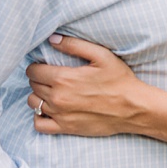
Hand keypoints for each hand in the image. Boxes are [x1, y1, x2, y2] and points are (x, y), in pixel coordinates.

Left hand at [26, 34, 148, 136]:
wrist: (133, 108)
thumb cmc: (119, 80)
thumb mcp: (100, 55)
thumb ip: (74, 45)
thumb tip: (52, 39)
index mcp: (64, 78)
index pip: (33, 71)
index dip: (37, 66)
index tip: (44, 65)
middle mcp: (58, 98)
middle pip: (33, 86)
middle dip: (38, 79)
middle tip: (50, 77)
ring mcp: (60, 115)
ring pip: (33, 103)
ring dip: (38, 96)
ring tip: (50, 92)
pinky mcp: (66, 128)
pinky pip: (39, 125)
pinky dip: (39, 117)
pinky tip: (49, 110)